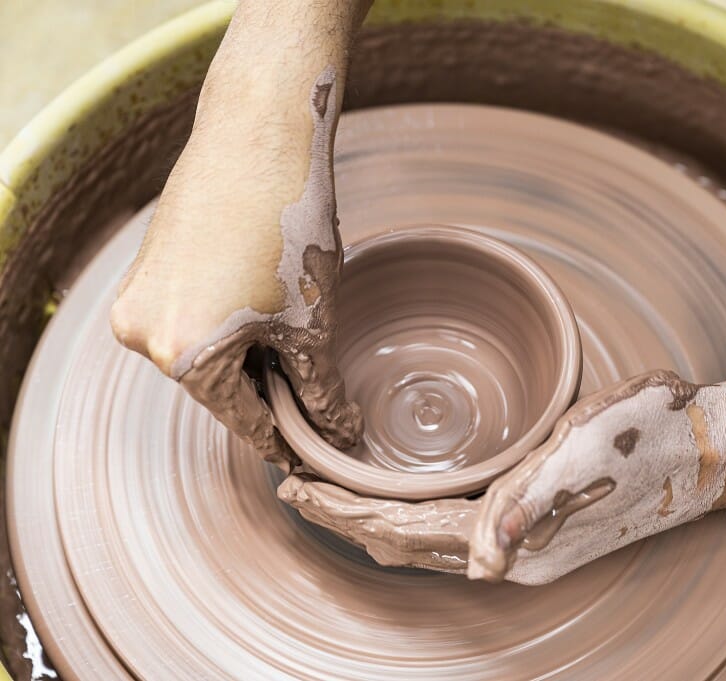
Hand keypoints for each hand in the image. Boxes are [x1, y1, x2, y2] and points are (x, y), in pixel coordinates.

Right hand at [110, 0, 370, 465]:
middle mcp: (144, 334)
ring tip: (297, 342)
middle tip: (321, 402)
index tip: (317, 454)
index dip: (287, 440)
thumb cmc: (288, 227)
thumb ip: (321, 388)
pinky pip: (193, 318)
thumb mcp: (312, 320)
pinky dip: (232, 325)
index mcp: (182, 355)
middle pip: (222, 388)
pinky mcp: (148, 270)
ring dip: (253, 357)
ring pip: (208, 353)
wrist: (259, 139)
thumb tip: (338, 433)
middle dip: (272, 394)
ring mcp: (139, 298)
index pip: (244, 420)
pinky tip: (267, 309)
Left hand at [279, 370, 725, 585]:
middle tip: (295, 490)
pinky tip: (403, 509)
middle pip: (405, 541)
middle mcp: (514, 547)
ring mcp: (525, 538)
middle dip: (348, 519)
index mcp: (517, 535)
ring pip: (425, 539)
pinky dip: (411, 520)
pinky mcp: (536, 520)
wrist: (703, 448)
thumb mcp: (583, 457)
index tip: (297, 489)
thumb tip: (484, 565)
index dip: (347, 512)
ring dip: (374, 521)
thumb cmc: (645, 438)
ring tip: (332, 501)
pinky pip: (454, 529)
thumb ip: (528, 505)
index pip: (406, 530)